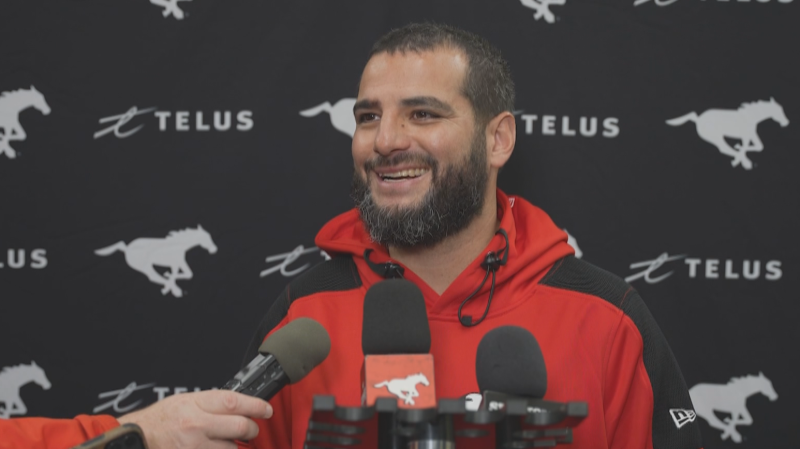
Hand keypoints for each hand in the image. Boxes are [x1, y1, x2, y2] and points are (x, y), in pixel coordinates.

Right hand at [118, 390, 272, 448]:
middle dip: (251, 428)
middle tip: (251, 429)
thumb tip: (237, 405)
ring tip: (222, 441)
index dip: (255, 405)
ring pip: (231, 448)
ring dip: (232, 446)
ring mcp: (194, 445)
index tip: (266, 409)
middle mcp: (195, 424)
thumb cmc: (160, 420)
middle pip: (238, 426)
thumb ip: (210, 403)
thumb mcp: (184, 400)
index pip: (233, 401)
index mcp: (194, 403)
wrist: (137, 438)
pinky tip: (214, 448)